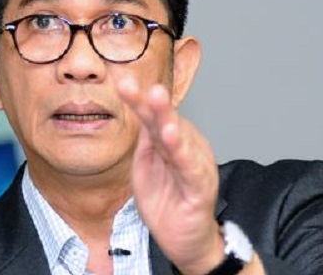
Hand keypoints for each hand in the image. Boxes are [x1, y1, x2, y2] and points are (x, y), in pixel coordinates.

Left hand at [117, 77, 224, 274]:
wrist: (185, 240)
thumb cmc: (167, 201)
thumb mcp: (147, 166)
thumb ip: (145, 140)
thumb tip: (137, 110)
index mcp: (171, 141)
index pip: (153, 116)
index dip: (139, 100)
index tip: (122, 82)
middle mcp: (186, 147)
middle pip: (168, 121)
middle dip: (156, 103)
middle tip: (146, 86)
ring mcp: (195, 165)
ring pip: (180, 139)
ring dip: (169, 119)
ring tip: (158, 103)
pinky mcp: (200, 187)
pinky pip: (190, 167)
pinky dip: (182, 152)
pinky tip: (173, 138)